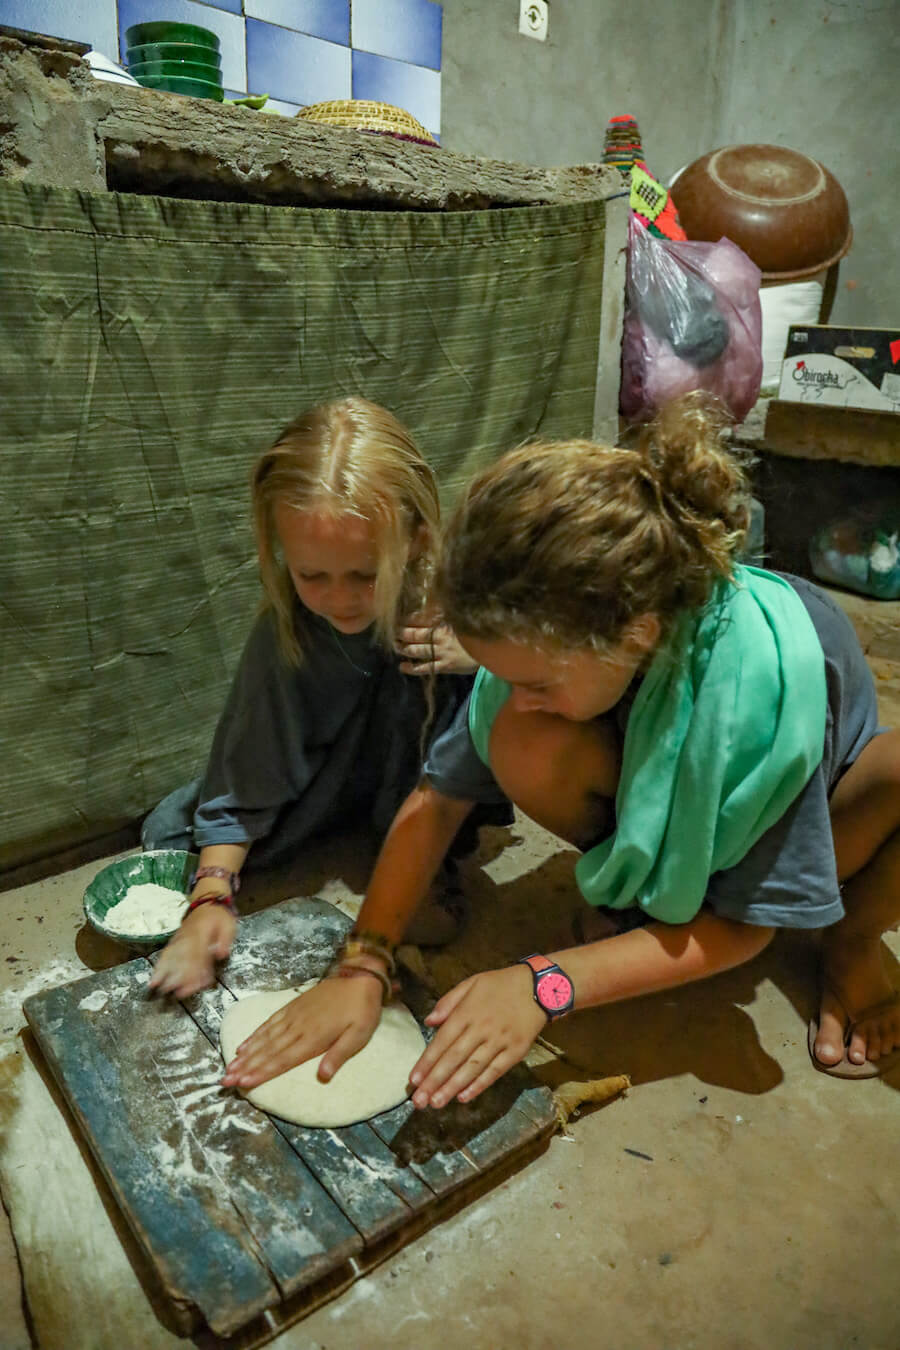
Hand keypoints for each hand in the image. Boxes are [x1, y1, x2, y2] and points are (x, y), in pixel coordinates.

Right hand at [148, 903, 236, 998]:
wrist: (207, 900)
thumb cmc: (219, 916)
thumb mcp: (229, 925)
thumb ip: (225, 940)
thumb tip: (221, 955)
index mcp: (202, 933)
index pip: (198, 954)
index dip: (198, 970)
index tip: (198, 985)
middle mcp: (188, 936)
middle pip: (182, 958)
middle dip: (180, 976)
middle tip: (177, 993)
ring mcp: (180, 938)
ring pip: (170, 956)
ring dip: (164, 972)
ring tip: (157, 986)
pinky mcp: (175, 941)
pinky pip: (166, 953)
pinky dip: (159, 965)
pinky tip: (154, 978)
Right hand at [221, 973, 382, 1089]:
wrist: (360, 975)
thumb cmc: (363, 1009)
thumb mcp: (359, 1035)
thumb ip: (339, 1055)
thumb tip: (323, 1077)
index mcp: (314, 1038)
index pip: (283, 1059)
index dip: (262, 1072)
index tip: (243, 1083)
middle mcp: (298, 1027)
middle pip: (268, 1051)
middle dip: (246, 1067)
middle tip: (225, 1079)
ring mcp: (293, 1015)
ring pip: (265, 1037)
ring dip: (246, 1053)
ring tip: (229, 1066)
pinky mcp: (292, 1005)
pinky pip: (270, 1022)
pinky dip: (255, 1034)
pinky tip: (244, 1044)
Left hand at [396, 611, 476, 675]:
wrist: (489, 651)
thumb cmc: (473, 635)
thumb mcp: (459, 620)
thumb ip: (443, 613)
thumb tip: (430, 606)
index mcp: (443, 623)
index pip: (420, 618)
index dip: (407, 619)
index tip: (397, 619)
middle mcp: (439, 636)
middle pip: (414, 634)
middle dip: (401, 633)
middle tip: (393, 633)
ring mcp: (441, 651)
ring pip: (416, 650)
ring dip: (403, 648)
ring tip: (395, 647)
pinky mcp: (445, 665)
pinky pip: (425, 667)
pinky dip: (412, 668)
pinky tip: (402, 666)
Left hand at [409, 966, 546, 1108]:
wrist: (539, 987)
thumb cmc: (500, 985)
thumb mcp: (471, 983)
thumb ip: (448, 1002)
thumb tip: (428, 1021)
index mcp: (468, 1012)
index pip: (442, 1040)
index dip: (427, 1061)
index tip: (413, 1079)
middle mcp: (481, 1029)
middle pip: (454, 1058)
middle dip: (434, 1081)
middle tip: (419, 1100)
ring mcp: (500, 1042)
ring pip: (472, 1068)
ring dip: (452, 1087)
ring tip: (436, 1103)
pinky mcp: (516, 1052)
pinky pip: (495, 1071)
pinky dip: (479, 1085)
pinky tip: (464, 1097)